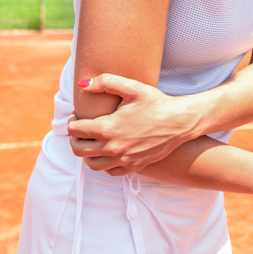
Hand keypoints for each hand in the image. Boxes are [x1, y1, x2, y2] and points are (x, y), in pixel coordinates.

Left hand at [68, 74, 198, 174]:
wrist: (180, 122)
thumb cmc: (156, 102)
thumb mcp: (132, 87)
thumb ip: (105, 82)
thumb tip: (83, 84)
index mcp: (107, 128)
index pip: (74, 131)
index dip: (72, 121)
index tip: (78, 115)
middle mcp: (112, 148)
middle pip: (78, 150)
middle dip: (75, 138)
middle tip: (81, 129)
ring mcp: (123, 159)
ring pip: (91, 164)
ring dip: (87, 153)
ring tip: (93, 141)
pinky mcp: (134, 166)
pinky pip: (109, 171)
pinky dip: (104, 163)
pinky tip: (109, 151)